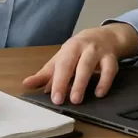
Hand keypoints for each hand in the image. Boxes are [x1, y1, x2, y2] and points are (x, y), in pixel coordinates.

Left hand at [21, 23, 137, 105]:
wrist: (105, 36)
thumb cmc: (79, 51)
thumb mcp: (62, 59)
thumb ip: (46, 74)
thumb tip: (26, 84)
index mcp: (68, 49)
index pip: (60, 65)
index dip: (56, 81)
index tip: (53, 98)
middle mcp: (82, 48)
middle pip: (72, 63)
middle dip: (65, 81)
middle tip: (60, 101)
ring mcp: (97, 52)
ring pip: (89, 65)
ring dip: (82, 82)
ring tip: (76, 100)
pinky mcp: (111, 58)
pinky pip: (110, 69)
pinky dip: (105, 81)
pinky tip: (100, 94)